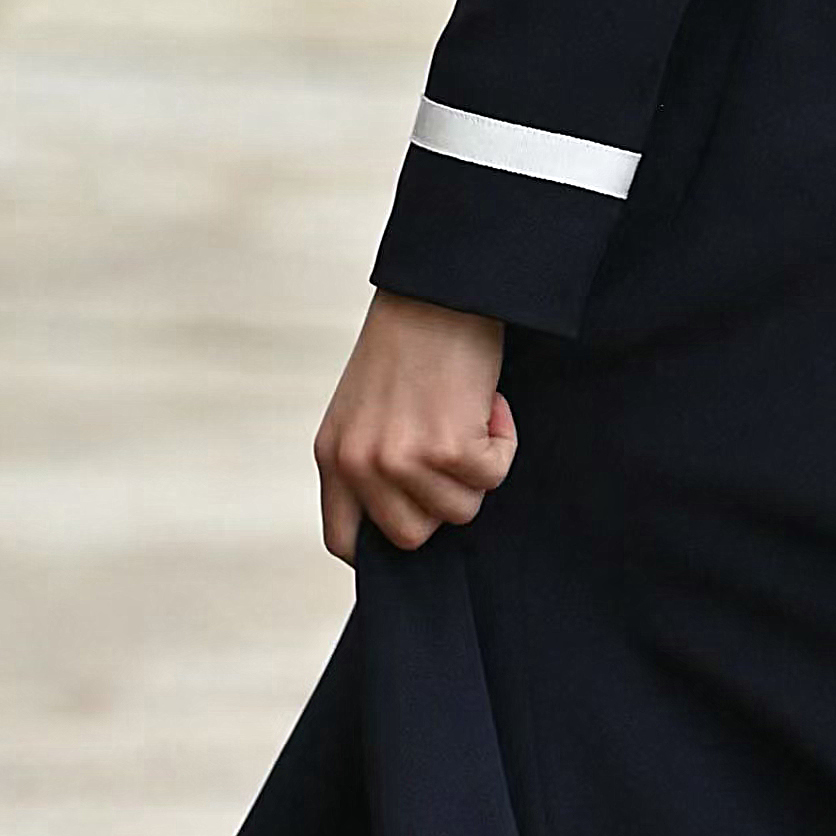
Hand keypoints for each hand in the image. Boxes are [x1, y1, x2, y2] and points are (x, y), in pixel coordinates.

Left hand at [317, 294, 513, 558]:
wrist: (439, 291)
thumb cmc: (411, 341)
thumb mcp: (366, 411)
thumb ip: (372, 462)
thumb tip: (411, 512)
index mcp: (333, 455)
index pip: (345, 540)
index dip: (383, 544)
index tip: (415, 519)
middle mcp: (359, 463)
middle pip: (412, 535)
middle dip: (443, 500)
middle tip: (452, 450)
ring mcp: (400, 459)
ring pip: (459, 510)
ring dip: (476, 467)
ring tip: (467, 415)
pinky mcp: (446, 448)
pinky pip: (492, 476)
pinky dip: (502, 442)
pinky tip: (488, 404)